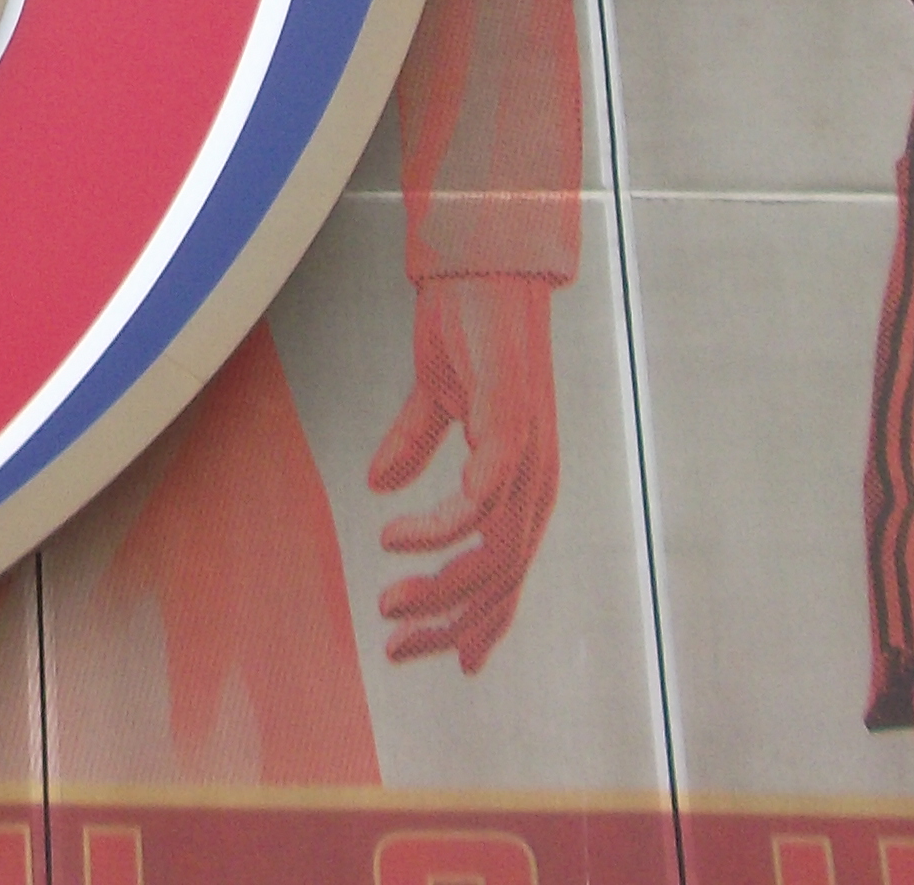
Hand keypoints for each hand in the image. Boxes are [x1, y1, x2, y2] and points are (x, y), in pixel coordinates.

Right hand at [368, 273, 560, 673]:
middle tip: (395, 642)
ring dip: (440, 583)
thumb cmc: (466, 321)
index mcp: (522, 477)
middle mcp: (535, 477)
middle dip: (448, 621)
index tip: (430, 655)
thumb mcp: (433, 392)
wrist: (482, 258)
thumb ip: (414, 441)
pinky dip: (445, 525)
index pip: (505, 571)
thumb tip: (378, 485)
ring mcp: (528, 452)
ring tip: (388, 595)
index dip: (476, 621)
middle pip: (503, 578)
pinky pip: (483, 494)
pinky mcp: (510, 422)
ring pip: (496, 550)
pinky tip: (394, 534)